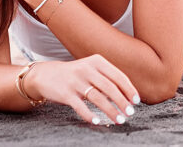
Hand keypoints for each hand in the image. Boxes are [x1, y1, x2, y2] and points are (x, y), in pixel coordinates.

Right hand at [26, 55, 140, 124]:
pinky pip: (80, 106)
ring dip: (110, 110)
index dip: (129, 89)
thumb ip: (107, 77)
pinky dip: (90, 115)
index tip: (136, 101)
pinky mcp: (65, 93)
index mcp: (97, 61)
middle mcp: (87, 69)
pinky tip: (97, 122)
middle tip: (130, 113)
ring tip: (119, 120)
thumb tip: (127, 94)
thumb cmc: (75, 74)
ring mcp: (75, 81)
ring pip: (97, 98)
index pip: (118, 76)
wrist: (46, 75)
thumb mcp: (91, 68)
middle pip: (109, 87)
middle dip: (122, 102)